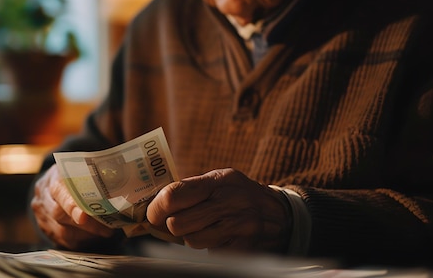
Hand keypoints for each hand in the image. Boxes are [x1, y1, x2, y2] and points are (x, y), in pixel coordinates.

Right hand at [30, 165, 118, 249]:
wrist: (53, 180)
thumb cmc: (74, 174)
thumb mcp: (82, 169)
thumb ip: (94, 179)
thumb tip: (121, 190)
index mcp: (54, 177)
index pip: (60, 192)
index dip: (71, 206)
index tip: (84, 217)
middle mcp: (44, 195)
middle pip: (60, 215)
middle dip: (87, 225)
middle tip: (108, 229)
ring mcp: (41, 212)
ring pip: (61, 231)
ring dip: (85, 235)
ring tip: (104, 233)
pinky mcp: (45, 227)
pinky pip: (61, 240)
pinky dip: (79, 240)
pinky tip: (93, 237)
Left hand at [146, 168, 291, 252]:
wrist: (280, 215)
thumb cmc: (239, 195)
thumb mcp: (220, 180)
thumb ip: (190, 188)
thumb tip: (154, 204)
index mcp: (218, 181)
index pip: (174, 195)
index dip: (156, 208)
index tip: (153, 214)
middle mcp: (228, 203)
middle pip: (177, 223)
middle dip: (172, 225)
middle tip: (176, 222)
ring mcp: (237, 227)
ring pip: (190, 241)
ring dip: (191, 236)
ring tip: (204, 227)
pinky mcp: (241, 248)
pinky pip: (208, 252)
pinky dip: (208, 246)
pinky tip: (218, 235)